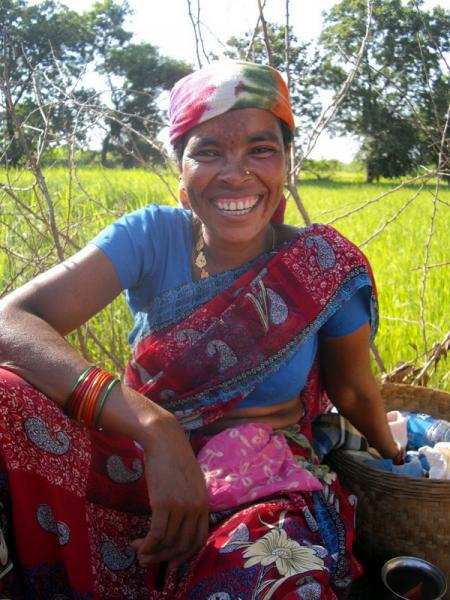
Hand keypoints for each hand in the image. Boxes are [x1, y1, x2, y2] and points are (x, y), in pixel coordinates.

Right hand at [130, 413, 208, 568]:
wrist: (163, 439)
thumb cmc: (173, 457)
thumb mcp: (191, 480)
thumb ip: (190, 500)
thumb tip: (181, 522)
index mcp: (204, 502)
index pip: (199, 540)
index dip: (185, 555)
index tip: (171, 563)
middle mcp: (195, 507)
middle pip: (183, 545)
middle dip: (165, 558)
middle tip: (149, 561)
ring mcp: (181, 506)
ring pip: (168, 541)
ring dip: (151, 552)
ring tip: (139, 550)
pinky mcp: (164, 503)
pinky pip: (156, 533)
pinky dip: (147, 544)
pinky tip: (138, 545)